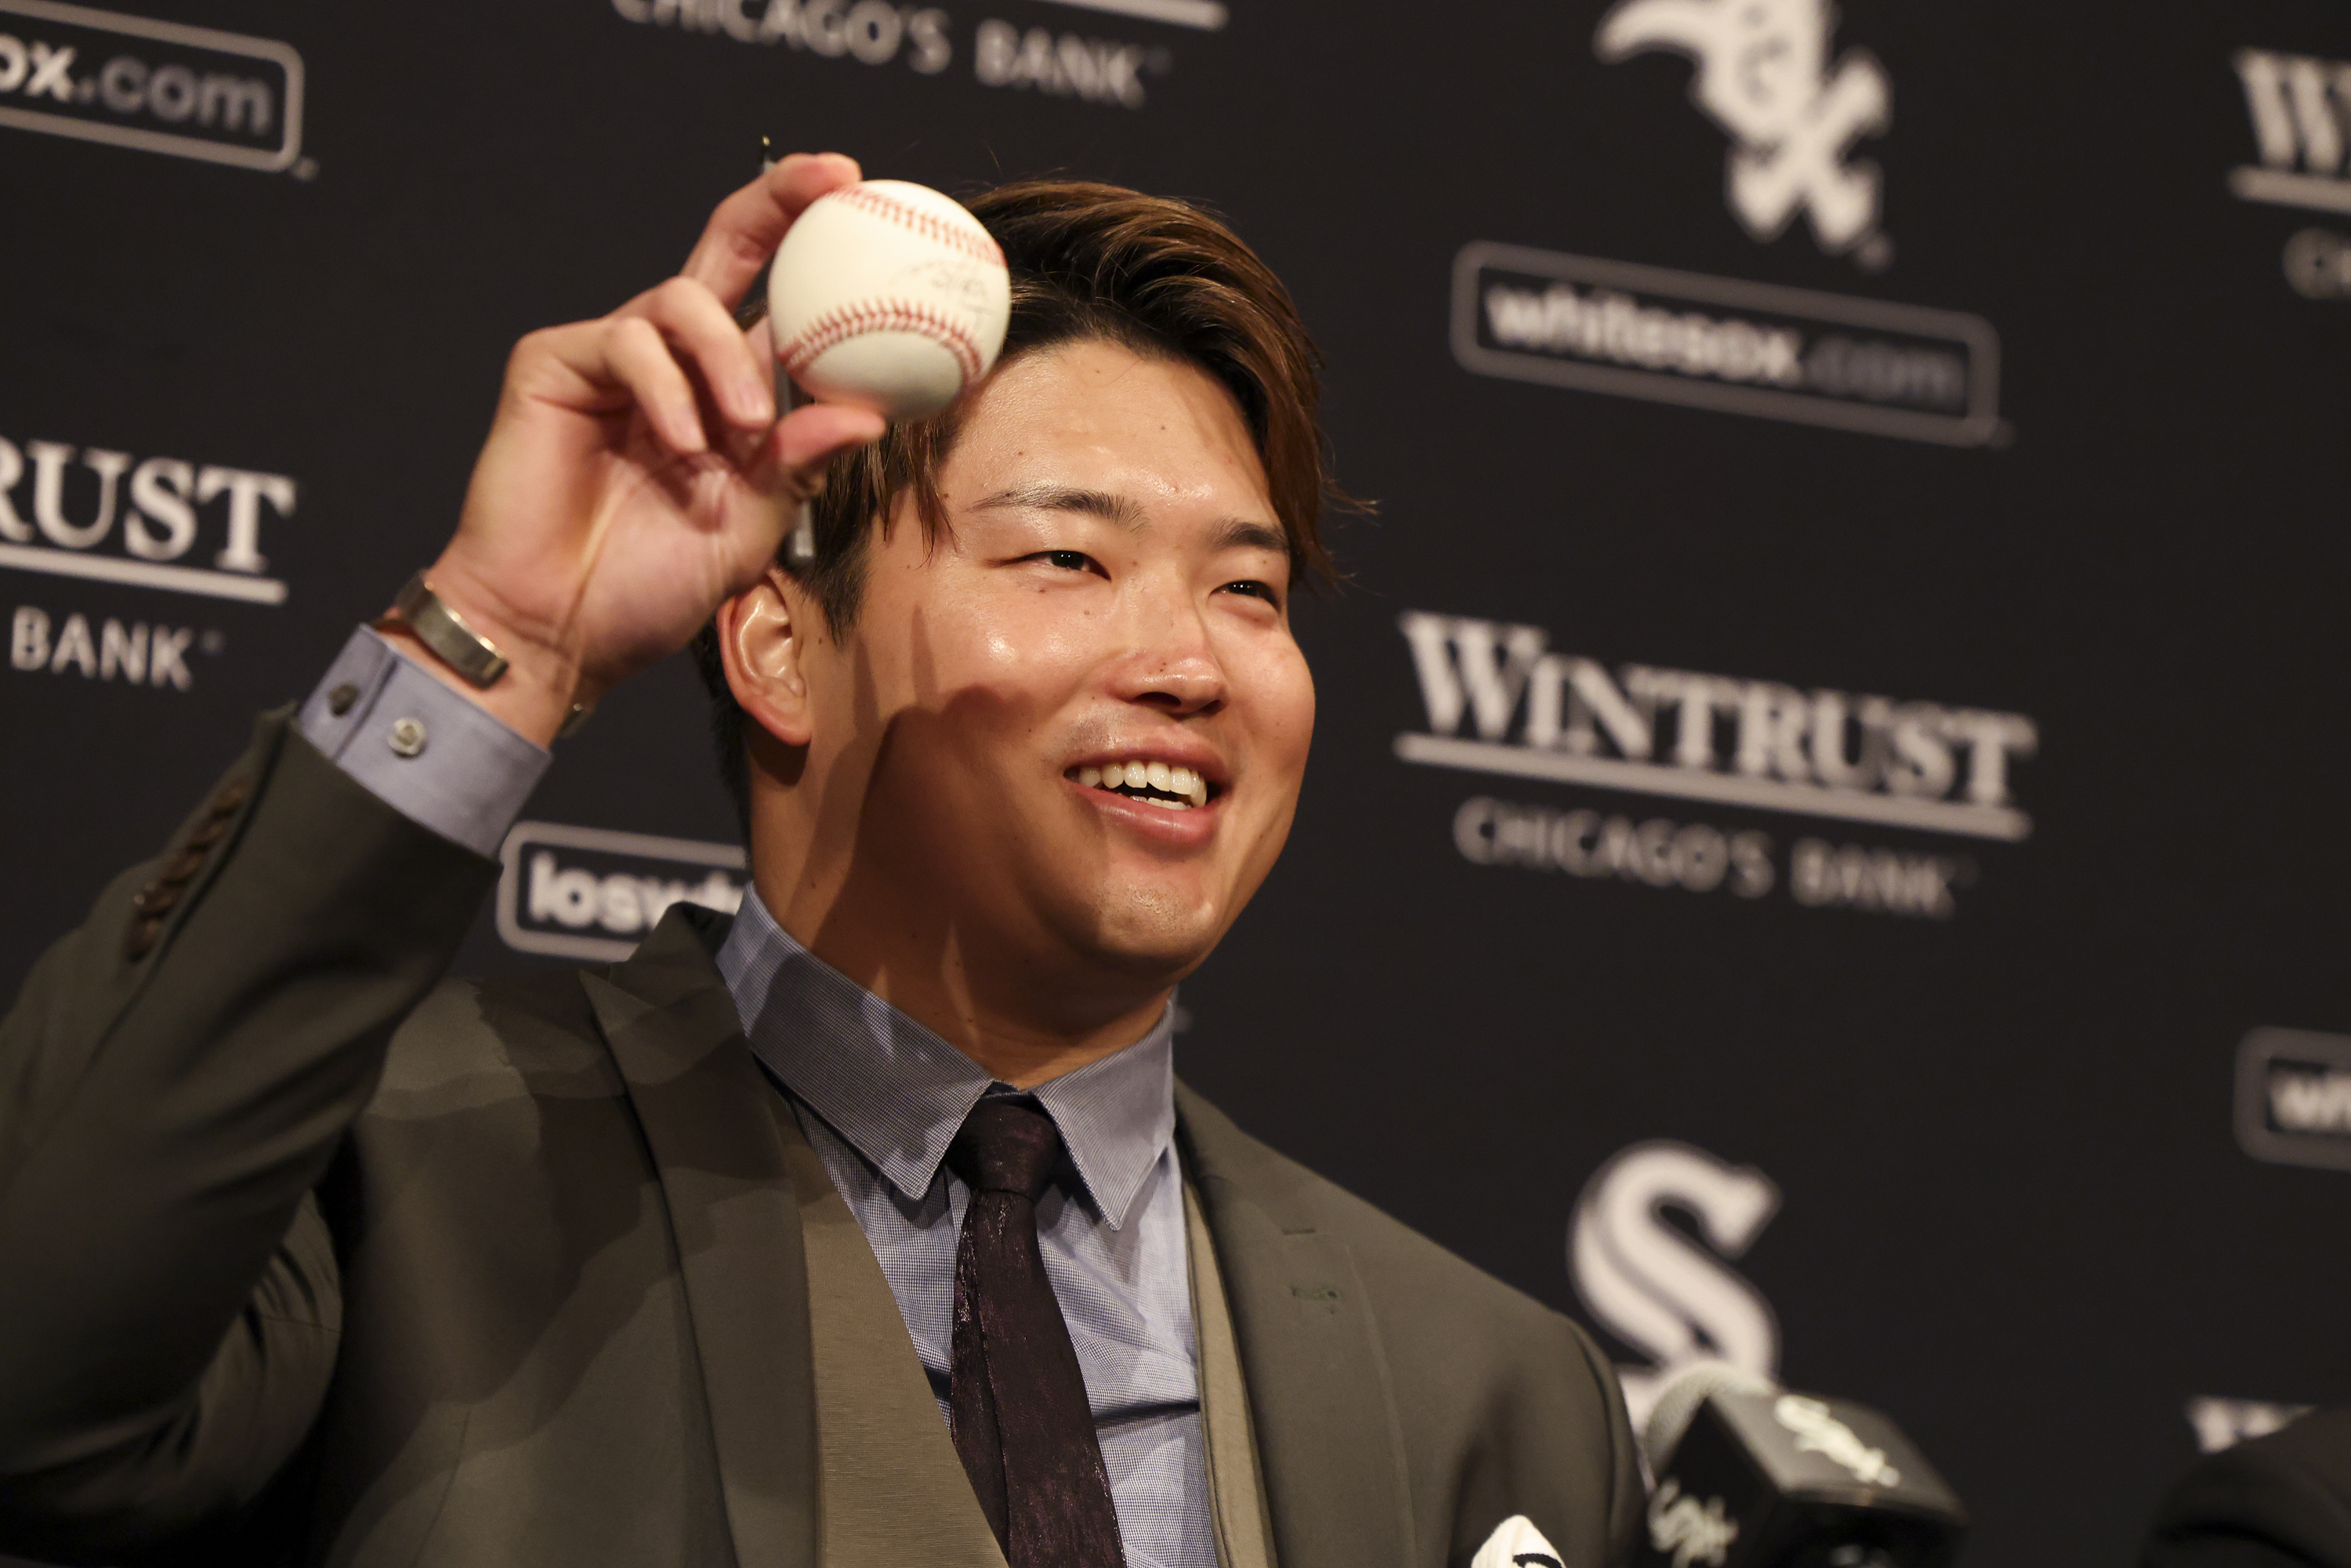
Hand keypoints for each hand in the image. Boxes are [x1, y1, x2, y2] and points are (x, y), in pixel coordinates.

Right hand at [388, 152, 888, 744]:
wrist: (561, 632)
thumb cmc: (649, 585)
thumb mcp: (754, 522)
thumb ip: (802, 461)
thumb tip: (871, 414)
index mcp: (725, 392)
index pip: (778, 303)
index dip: (819, 254)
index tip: (874, 216)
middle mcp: (671, 360)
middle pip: (725, 248)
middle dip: (778, 201)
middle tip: (832, 180)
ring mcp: (610, 357)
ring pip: (684, 301)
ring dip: (728, 364)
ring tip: (742, 436)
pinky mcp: (554, 364)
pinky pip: (627, 340)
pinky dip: (667, 392)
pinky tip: (680, 449)